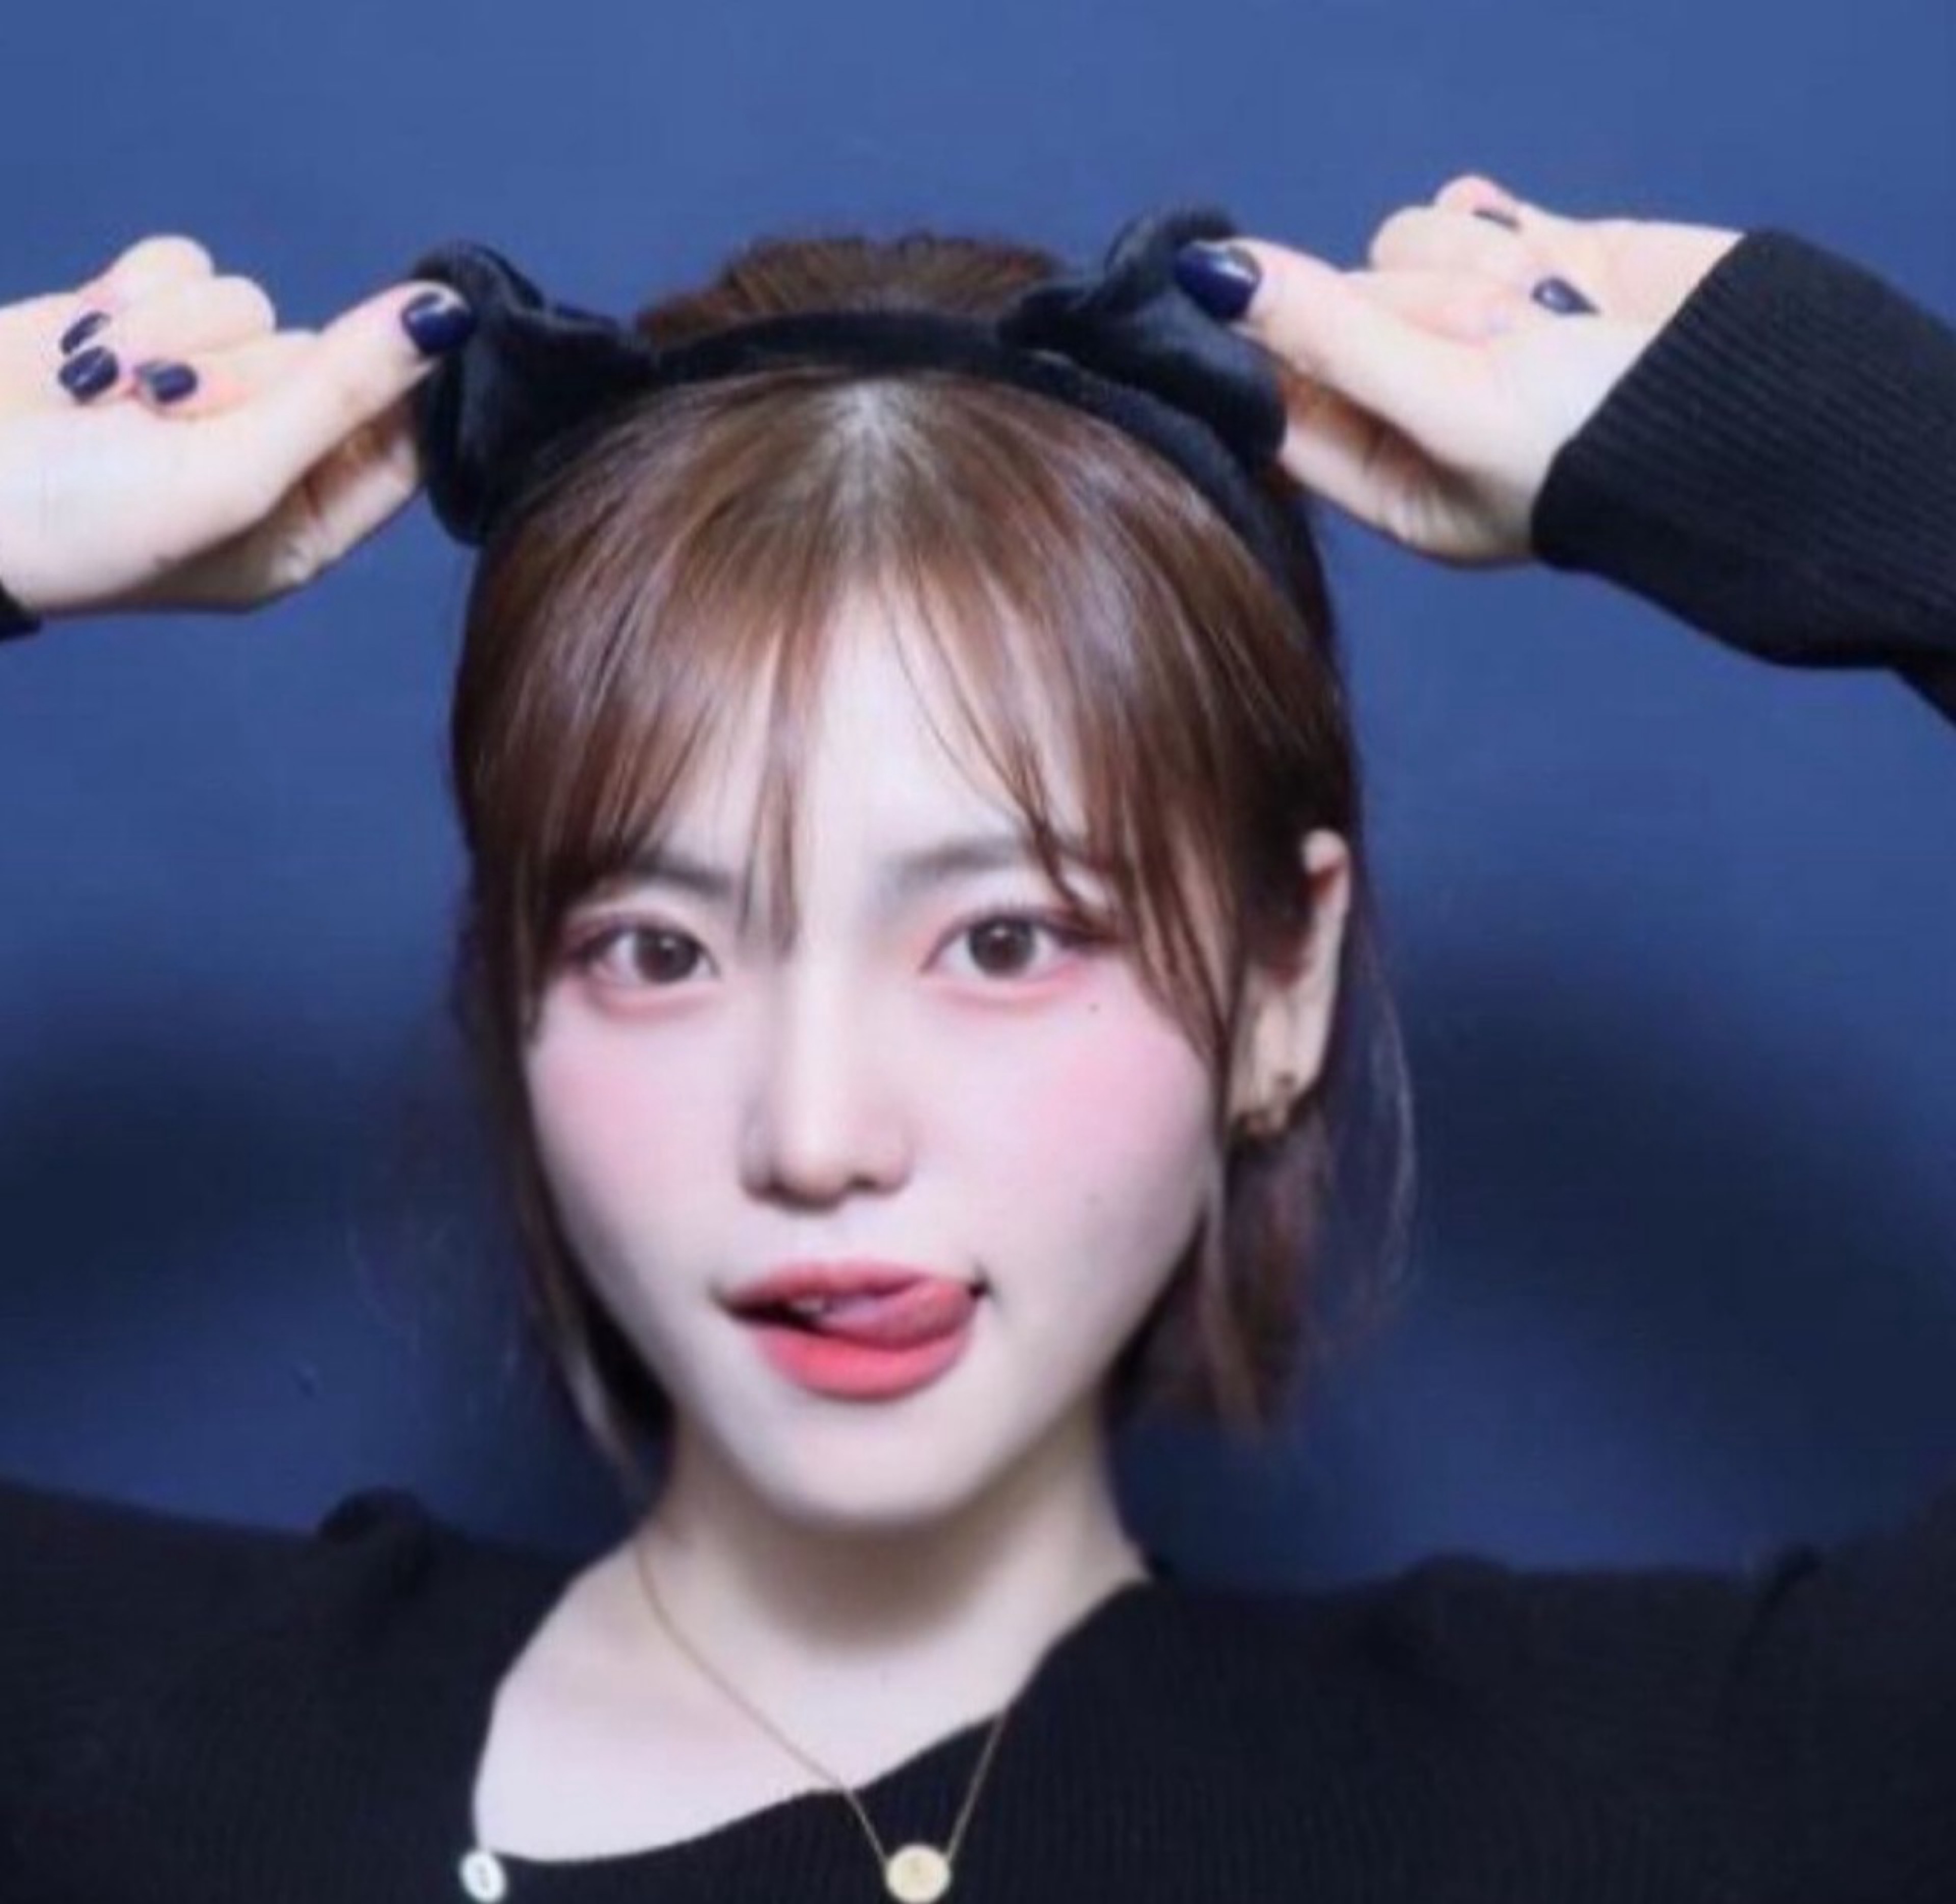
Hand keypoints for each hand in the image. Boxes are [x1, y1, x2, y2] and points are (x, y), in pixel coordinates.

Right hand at [0, 234, 473, 621]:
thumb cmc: (87, 520)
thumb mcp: (233, 471)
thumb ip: (343, 392)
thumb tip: (445, 317)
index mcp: (303, 525)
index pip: (402, 444)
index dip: (406, 387)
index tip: (416, 331)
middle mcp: (265, 458)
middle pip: (322, 362)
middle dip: (248, 371)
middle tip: (170, 408)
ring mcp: (200, 389)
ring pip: (250, 307)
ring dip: (178, 334)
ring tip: (109, 391)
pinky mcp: (141, 327)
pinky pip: (187, 267)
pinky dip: (139, 293)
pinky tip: (85, 342)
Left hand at [1195, 174, 1741, 564]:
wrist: (1761, 393)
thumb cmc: (1602, 443)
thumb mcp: (1451, 400)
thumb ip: (1330, 337)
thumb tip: (1213, 278)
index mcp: (1391, 482)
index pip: (1282, 406)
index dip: (1265, 350)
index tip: (1249, 301)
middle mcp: (1420, 410)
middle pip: (1341, 312)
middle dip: (1412, 308)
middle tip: (1493, 337)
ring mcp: (1471, 332)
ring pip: (1398, 246)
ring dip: (1468, 266)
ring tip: (1546, 312)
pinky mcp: (1521, 264)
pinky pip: (1457, 211)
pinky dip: (1497, 227)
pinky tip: (1547, 262)